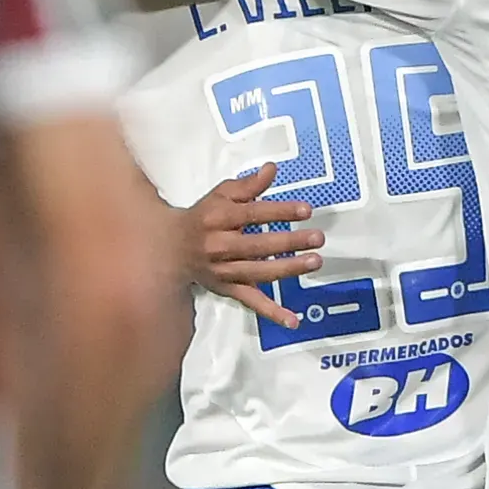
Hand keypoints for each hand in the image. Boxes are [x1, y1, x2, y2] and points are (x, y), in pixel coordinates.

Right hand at [178, 163, 322, 326]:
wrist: (170, 248)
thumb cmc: (202, 217)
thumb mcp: (221, 194)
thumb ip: (249, 185)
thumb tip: (273, 169)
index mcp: (219, 218)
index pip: (253, 213)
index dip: (280, 211)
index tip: (305, 210)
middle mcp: (220, 245)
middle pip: (258, 244)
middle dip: (290, 241)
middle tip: (317, 237)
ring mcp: (224, 271)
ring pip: (259, 272)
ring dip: (288, 269)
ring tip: (314, 261)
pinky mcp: (227, 289)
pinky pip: (251, 302)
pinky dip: (272, 312)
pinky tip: (293, 320)